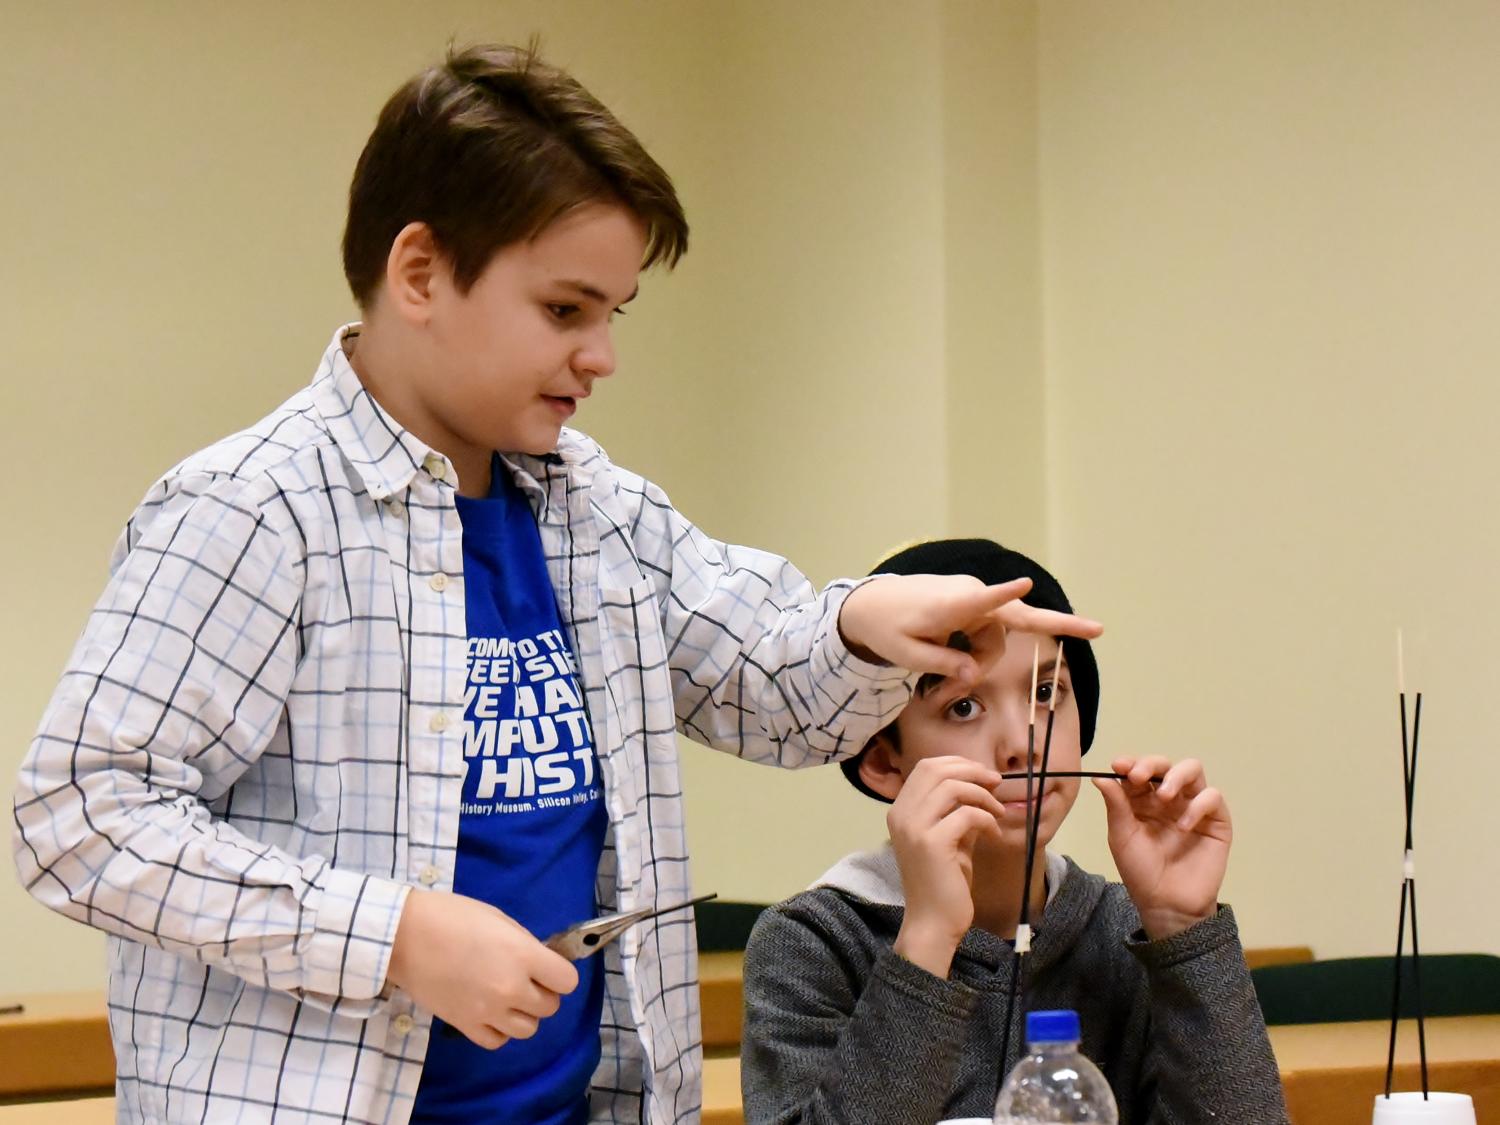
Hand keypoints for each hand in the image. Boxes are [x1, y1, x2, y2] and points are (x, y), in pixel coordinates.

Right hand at [386, 890, 578, 1048]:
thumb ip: (525, 944)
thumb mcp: (499, 919)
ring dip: (523, 1014)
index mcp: (523, 955)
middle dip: (543, 993)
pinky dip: (499, 1030)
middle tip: (525, 980)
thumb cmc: (452, 917)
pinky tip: (490, 1012)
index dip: (560, 974)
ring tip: (507, 997)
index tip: (549, 968)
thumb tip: (542, 961)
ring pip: (528, 1029)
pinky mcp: (465, 1025)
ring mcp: (488, 1010)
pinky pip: (497, 1041)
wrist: (405, 936)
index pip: (567, 981)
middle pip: (550, 1007)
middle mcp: (511, 987)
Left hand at [838, 575, 1102, 681]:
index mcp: (952, 604)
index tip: (1025, 583)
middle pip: (1000, 638)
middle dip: (986, 665)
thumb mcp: (907, 656)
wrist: (873, 604)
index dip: (1005, 593)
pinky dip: (977, 651)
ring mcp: (976, 597)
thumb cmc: (886, 629)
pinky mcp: (976, 602)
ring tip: (942, 670)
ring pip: (996, 641)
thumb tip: (972, 676)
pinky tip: (958, 650)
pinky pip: (990, 634)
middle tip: (951, 689)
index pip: (983, 600)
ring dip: (976, 661)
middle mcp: (971, 595)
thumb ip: (942, 666)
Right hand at [888, 756, 1006, 977]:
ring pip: (952, 786)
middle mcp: (901, 814)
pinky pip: (966, 814)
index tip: (983, 775)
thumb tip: (981, 787)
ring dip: (982, 795)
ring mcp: (913, 827)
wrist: (933, 923)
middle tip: (996, 784)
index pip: (926, 767)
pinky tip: (994, 834)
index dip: (958, 763)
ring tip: (998, 812)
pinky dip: (986, 819)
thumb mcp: (950, 839)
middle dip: (972, 771)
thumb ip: (957, 812)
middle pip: (936, 769)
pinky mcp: (931, 843)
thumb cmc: (942, 883)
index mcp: (900, 811)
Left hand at [1094, 756, 1231, 940]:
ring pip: (1193, 771)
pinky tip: (1184, 826)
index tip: (1118, 766)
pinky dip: (1198, 805)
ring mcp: (1193, 807)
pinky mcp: (1216, 821)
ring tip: (1165, 796)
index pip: (1139, 770)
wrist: (1167, 904)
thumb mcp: (1122, 837)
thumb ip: (1115, 805)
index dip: (1130, 763)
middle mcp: (1168, 799)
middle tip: (1139, 777)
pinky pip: (1212, 798)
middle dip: (1151, 764)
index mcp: (1142, 800)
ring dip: (1177, 775)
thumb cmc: (1141, 871)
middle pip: (1165, 765)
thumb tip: (1100, 777)